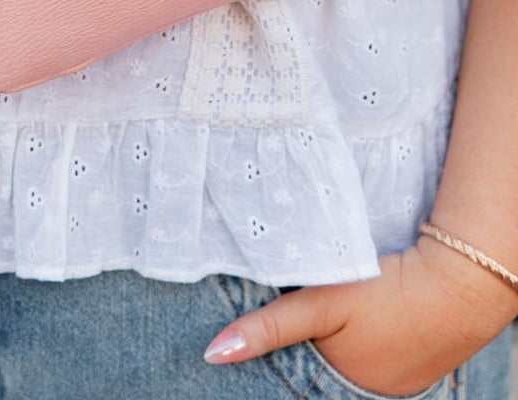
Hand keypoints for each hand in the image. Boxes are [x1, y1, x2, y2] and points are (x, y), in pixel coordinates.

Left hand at [203, 235, 517, 396]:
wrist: (459, 284)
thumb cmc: (387, 293)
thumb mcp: (321, 304)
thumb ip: (269, 327)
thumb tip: (212, 354)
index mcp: (342, 392)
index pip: (296, 380)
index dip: (279, 359)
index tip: (264, 338)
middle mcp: (369, 396)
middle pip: (322, 372)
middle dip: (305, 351)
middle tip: (303, 317)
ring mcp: (396, 385)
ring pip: (347, 365)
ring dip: (335, 344)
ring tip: (337, 315)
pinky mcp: (415, 366)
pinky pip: (375, 357)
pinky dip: (363, 341)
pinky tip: (365, 319)